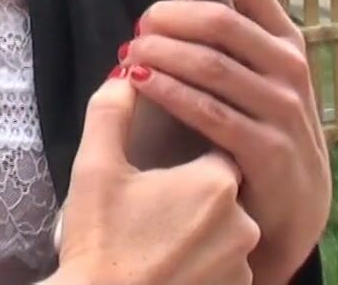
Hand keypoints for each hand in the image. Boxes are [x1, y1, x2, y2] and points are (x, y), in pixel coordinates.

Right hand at [43, 72, 257, 284]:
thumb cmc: (99, 241)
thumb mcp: (95, 168)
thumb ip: (112, 110)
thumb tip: (126, 72)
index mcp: (215, 182)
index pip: (218, 145)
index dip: (187, 156)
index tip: (161, 169)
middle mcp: (243, 222)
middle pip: (225, 189)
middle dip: (193, 194)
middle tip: (152, 207)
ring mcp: (242, 265)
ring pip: (229, 230)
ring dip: (202, 230)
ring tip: (159, 239)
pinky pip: (228, 266)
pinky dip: (205, 263)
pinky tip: (170, 263)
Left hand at [123, 0, 329, 281]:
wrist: (292, 211)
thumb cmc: (261, 132)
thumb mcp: (257, 81)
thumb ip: (229, 44)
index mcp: (286, 43)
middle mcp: (290, 69)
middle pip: (221, 22)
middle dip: (169, 19)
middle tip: (137, 28)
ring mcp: (283, 110)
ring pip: (211, 64)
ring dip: (161, 53)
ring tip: (129, 54)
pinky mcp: (268, 150)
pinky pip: (209, 111)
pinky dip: (169, 92)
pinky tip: (139, 83)